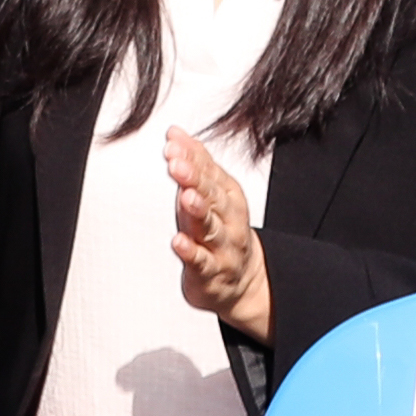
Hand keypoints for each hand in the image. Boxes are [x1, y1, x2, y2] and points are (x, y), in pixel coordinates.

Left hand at [167, 126, 270, 342]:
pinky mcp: (210, 272)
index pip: (210, 174)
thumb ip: (195, 164)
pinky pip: (201, 261)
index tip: (173, 144)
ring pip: (210, 227)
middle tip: (177, 164)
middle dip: (195, 179)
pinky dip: (190, 251)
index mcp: (227, 198)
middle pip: (212, 197)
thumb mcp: (210, 196)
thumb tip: (176, 133)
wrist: (242, 282)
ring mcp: (221, 247)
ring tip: (186, 197)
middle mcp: (228, 221)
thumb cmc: (219, 232)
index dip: (192, 159)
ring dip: (199, 211)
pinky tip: (178, 241)